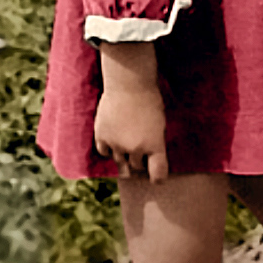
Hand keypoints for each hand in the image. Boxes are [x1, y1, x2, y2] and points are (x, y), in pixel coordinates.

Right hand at [94, 44, 168, 182]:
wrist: (129, 83)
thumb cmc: (149, 99)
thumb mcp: (160, 123)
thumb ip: (155, 142)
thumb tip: (149, 157)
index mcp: (155, 146)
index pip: (158, 174)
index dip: (158, 178)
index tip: (157, 179)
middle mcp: (136, 149)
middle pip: (137, 166)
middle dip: (140, 163)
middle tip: (140, 158)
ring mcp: (117, 144)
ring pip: (120, 162)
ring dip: (124, 158)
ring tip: (126, 150)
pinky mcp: (102, 137)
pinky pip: (105, 152)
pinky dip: (109, 150)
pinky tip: (113, 144)